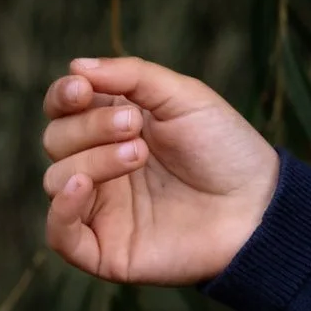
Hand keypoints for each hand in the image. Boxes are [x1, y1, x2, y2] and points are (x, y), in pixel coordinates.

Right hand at [40, 55, 279, 284]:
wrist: (254, 203)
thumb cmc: (224, 146)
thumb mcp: (185, 98)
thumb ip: (132, 77)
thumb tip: (76, 65)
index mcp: (115, 125)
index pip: (64, 107)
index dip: (63, 95)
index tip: (81, 89)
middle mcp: (99, 163)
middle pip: (57, 139)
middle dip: (89, 126)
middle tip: (135, 124)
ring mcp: (98, 205)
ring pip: (56, 179)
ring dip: (93, 160)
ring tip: (139, 153)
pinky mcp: (101, 246)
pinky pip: (58, 232)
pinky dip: (61, 207)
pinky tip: (82, 185)